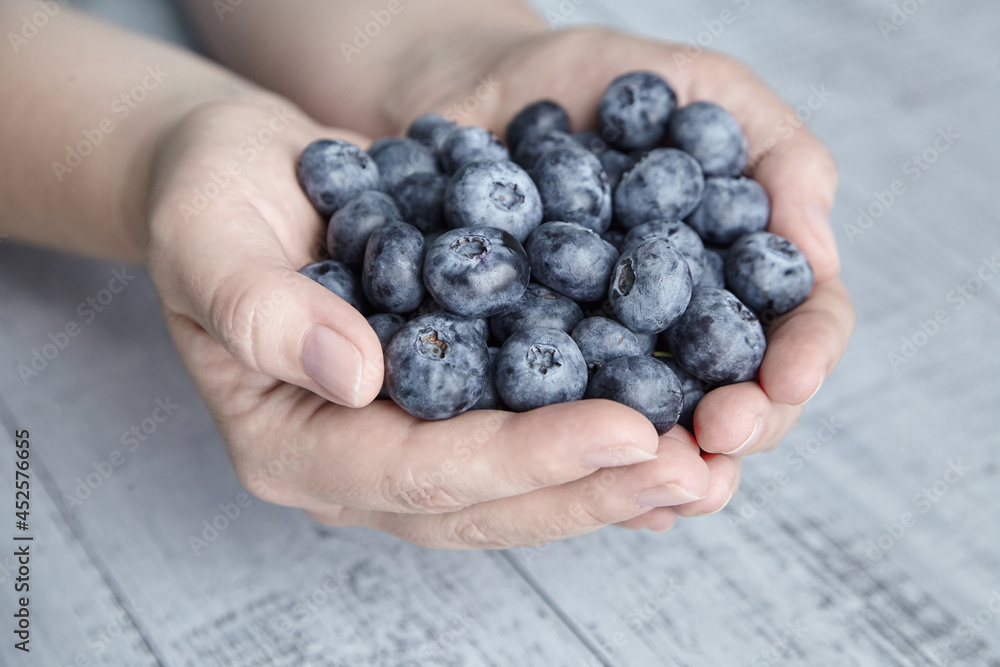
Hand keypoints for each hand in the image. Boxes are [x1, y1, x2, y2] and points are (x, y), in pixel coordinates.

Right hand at [145, 98, 712, 548]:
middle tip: (692, 471)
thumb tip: (358, 377)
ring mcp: (399, 445)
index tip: (625, 430)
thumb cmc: (210, 201)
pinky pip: (526, 446)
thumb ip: (260, 310)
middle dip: (590, 490)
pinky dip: (597, 449)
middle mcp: (351, 465)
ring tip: (703, 470)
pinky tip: (669, 441)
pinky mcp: (443, 411)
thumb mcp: (207, 236)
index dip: (523, 457)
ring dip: (610, 485)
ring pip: (514, 492)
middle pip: (481, 503)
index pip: (417, 471)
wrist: (240, 179)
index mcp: (290, 444)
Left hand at [381, 27, 855, 527]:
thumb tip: (821, 246)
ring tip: (665, 478)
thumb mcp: (701, 85)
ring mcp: (611, 354)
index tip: (787, 379)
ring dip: (668, 464)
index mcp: (738, 268)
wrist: (478, 88)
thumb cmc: (598, 76)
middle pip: (738, 396)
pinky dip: (579, 454)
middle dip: (741, 426)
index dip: (806, 356)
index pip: (801, 324)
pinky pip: (562, 421)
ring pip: (658, 427)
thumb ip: (776, 151)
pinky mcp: (534, 367)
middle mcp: (683, 325)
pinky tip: (581, 476)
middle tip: (719, 438)